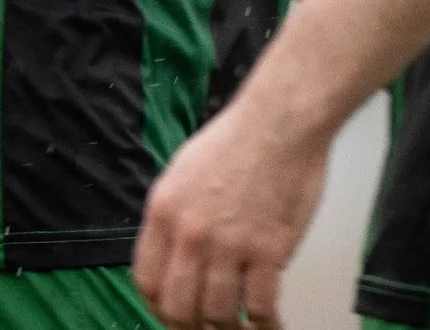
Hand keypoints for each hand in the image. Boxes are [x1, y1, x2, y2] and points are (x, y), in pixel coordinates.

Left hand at [135, 96, 330, 329]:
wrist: (282, 121)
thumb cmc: (239, 138)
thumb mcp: (184, 171)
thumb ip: (174, 216)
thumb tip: (175, 255)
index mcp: (164, 212)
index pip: (147, 281)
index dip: (159, 307)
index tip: (173, 313)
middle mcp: (191, 234)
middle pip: (179, 308)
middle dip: (191, 328)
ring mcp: (230, 244)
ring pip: (219, 313)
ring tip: (241, 329)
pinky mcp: (269, 249)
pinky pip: (261, 305)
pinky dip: (267, 324)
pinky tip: (271, 326)